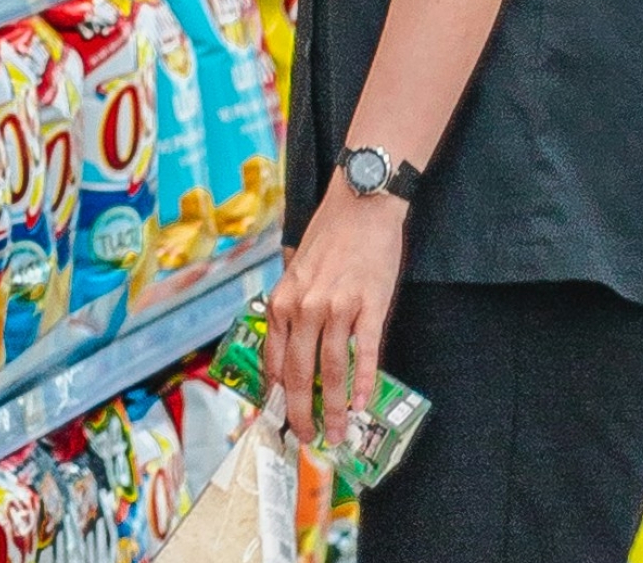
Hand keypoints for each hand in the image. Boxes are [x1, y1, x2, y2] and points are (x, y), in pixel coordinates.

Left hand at [261, 186, 406, 443]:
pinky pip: (364, 353)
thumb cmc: (329, 236)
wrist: (361, 204)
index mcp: (282, 302)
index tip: (280, 419)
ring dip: (333, 408)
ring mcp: (337, 308)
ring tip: (337, 432)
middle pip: (298, 373)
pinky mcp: (369, 306)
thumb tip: (290, 347)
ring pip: (330, 371)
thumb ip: (291, 306)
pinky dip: (363, 383)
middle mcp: (303, 308)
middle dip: (301, 413)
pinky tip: (362, 404)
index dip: (277, 397)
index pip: (273, 362)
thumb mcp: (295, 271)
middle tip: (307, 438)